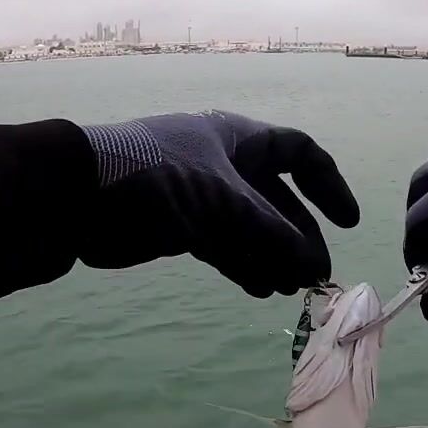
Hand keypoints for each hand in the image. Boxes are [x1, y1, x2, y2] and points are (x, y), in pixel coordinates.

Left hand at [79, 110, 359, 296]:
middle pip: (276, 200)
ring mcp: (200, 196)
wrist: (78, 195)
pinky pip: (223, 246)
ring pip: (250, 228)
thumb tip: (310, 267)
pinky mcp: (178, 227)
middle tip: (315, 275)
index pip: (298, 154)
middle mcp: (224, 164)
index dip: (327, 185)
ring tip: (290, 288)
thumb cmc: (155, 177)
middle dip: (298, 236)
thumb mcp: (223, 202)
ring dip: (272, 257)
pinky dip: (244, 265)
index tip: (349, 222)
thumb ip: (271, 234)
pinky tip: (260, 289)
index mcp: (238, 139)